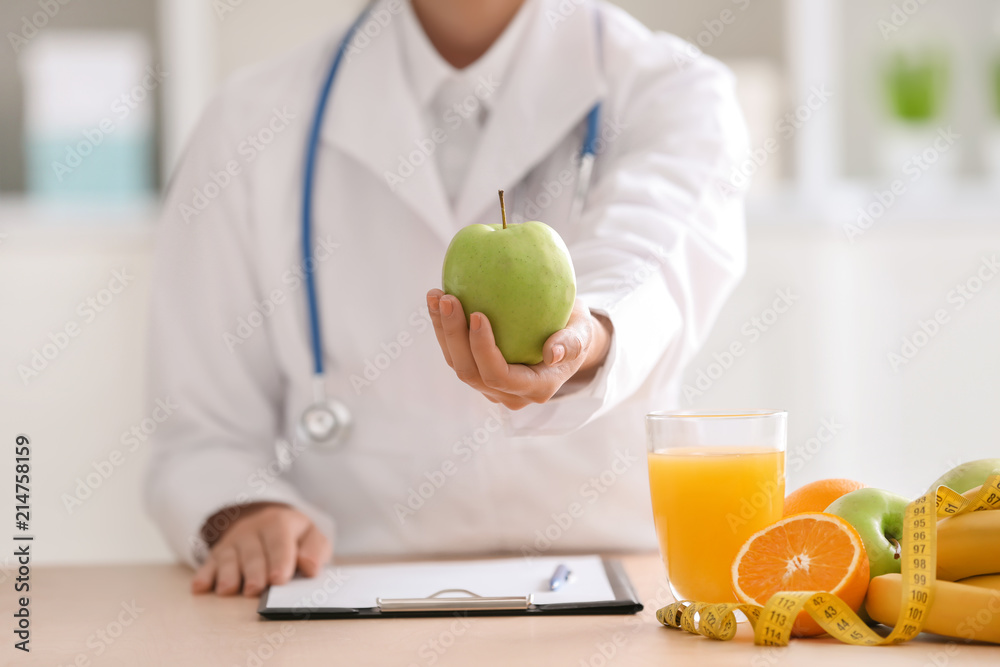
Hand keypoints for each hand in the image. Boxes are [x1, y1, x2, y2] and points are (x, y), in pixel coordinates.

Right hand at [191, 502, 331, 596]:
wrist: (267, 522)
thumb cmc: (293, 538)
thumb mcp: (310, 536)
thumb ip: (316, 549)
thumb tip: (310, 567)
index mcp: (279, 522)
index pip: (279, 540)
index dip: (279, 560)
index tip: (279, 579)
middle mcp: (253, 529)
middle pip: (252, 552)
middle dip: (254, 572)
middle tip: (256, 590)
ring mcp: (233, 541)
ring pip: (228, 557)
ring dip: (228, 574)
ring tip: (228, 590)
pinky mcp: (217, 554)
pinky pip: (208, 564)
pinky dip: (204, 576)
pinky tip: (200, 588)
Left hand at [426, 289, 611, 409]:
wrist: (566, 339)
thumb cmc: (576, 330)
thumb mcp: (583, 332)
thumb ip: (572, 343)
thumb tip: (552, 353)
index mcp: (536, 388)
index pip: (500, 375)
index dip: (483, 349)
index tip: (478, 314)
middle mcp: (509, 393)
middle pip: (471, 373)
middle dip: (454, 336)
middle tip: (449, 298)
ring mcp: (491, 386)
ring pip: (458, 364)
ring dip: (442, 330)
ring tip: (436, 295)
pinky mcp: (479, 372)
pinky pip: (456, 353)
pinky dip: (443, 328)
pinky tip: (437, 299)